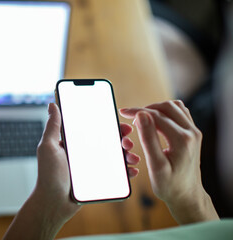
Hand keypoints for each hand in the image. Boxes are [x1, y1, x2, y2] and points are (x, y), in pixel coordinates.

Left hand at [4, 103, 139, 238]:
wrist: (53, 204)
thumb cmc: (48, 176)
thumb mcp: (48, 147)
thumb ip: (53, 126)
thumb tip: (52, 104)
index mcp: (74, 143)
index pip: (94, 130)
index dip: (108, 125)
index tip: (121, 124)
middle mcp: (84, 153)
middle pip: (108, 142)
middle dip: (122, 139)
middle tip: (128, 141)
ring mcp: (92, 167)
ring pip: (114, 157)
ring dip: (127, 154)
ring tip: (132, 157)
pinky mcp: (97, 180)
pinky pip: (115, 174)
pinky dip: (125, 171)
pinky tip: (131, 170)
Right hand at [120, 100, 218, 223]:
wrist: (186, 196)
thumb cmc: (170, 185)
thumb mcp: (155, 165)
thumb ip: (148, 139)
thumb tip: (141, 115)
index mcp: (182, 140)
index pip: (156, 116)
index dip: (137, 112)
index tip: (123, 112)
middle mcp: (191, 133)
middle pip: (167, 107)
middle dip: (146, 108)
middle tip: (131, 116)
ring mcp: (194, 132)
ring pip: (175, 107)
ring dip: (157, 109)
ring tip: (142, 118)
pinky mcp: (193, 134)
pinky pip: (180, 114)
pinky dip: (165, 113)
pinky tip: (155, 122)